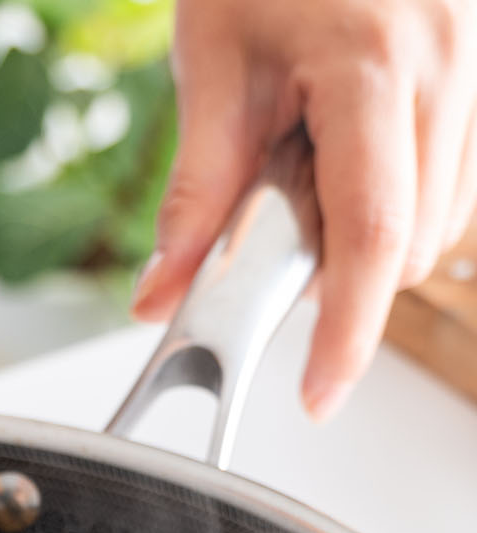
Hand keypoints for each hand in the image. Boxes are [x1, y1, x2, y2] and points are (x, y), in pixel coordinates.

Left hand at [133, 0, 476, 419]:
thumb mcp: (211, 61)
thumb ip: (195, 191)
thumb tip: (163, 294)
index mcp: (374, 64)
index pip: (369, 236)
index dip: (347, 333)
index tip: (319, 394)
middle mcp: (447, 65)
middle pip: (409, 245)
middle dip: (346, 274)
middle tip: (282, 221)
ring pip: (440, 224)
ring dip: (375, 237)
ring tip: (317, 163)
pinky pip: (456, 183)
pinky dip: (403, 201)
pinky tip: (356, 153)